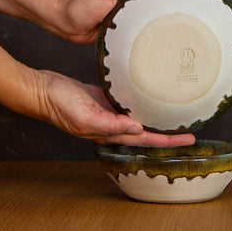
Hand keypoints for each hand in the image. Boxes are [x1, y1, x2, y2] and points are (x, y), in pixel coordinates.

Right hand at [35, 69, 195, 145]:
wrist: (42, 90)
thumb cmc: (58, 103)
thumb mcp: (83, 114)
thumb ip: (109, 124)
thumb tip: (135, 128)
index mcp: (108, 131)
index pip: (144, 139)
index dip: (166, 140)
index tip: (188, 139)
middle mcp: (111, 125)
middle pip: (146, 132)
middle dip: (167, 133)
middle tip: (189, 130)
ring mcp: (108, 112)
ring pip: (138, 118)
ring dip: (155, 119)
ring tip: (174, 116)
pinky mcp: (104, 99)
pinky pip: (126, 104)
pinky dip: (140, 103)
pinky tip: (148, 97)